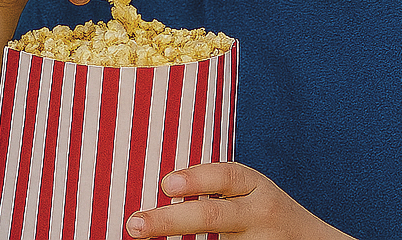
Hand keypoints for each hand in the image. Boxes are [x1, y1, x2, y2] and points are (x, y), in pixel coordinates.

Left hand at [127, 163, 356, 239]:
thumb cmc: (266, 212)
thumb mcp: (250, 191)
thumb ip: (217, 187)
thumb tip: (160, 187)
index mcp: (256, 187)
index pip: (225, 176)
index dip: (195, 178)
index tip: (165, 184)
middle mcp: (259, 214)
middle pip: (212, 216)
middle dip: (169, 221)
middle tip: (135, 224)